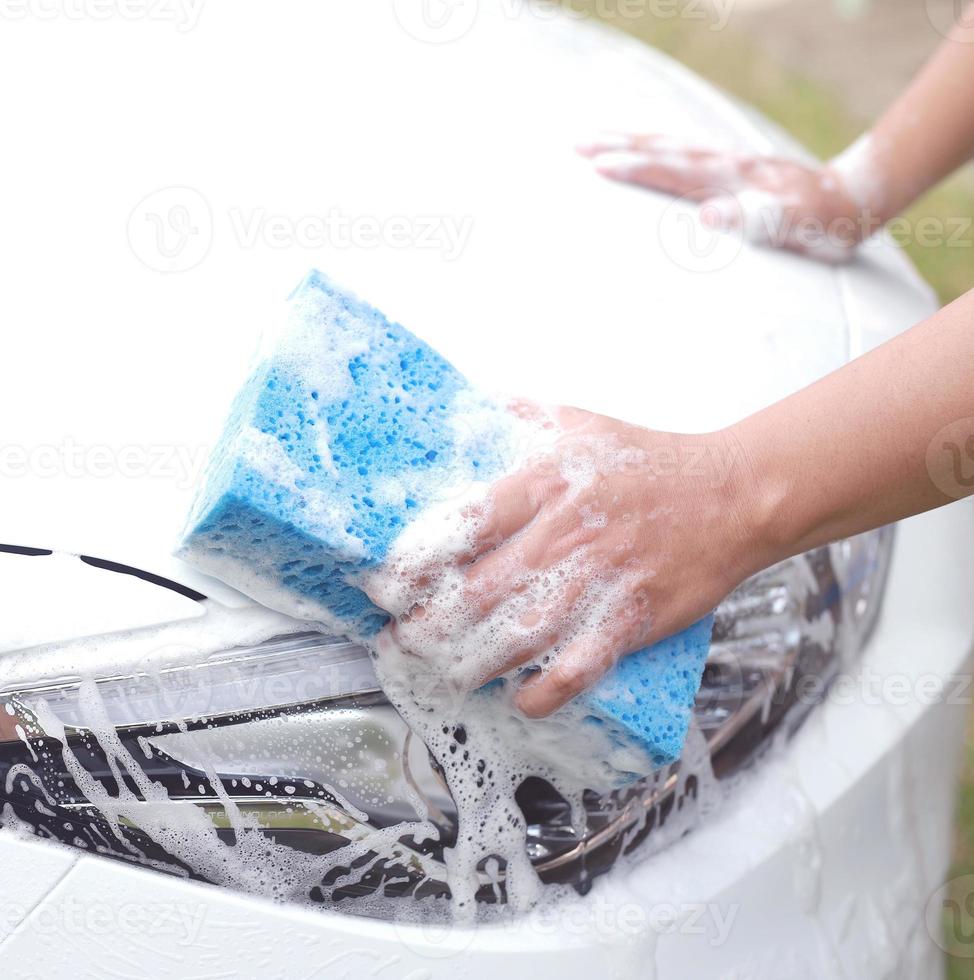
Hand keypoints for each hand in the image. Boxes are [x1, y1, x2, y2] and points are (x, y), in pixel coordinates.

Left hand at [365, 405, 760, 717]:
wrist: (734, 494)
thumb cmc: (643, 460)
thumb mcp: (573, 422)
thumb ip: (510, 420)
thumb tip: (451, 412)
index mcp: (544, 482)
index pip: (462, 524)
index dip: (414, 563)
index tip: (385, 584)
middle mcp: (567, 533)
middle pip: (478, 591)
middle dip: (428, 624)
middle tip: (404, 636)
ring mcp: (601, 579)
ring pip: (518, 636)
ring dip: (470, 662)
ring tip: (444, 669)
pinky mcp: (634, 618)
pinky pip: (578, 667)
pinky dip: (542, 690)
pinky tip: (518, 695)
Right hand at [577, 133, 871, 262]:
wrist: (852, 198)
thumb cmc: (822, 223)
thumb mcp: (795, 226)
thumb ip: (754, 219)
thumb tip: (706, 216)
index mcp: (732, 177)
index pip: (674, 170)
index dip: (635, 168)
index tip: (597, 166)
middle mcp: (724, 163)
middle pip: (663, 148)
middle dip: (618, 146)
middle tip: (575, 143)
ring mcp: (726, 162)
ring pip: (669, 145)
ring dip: (630, 142)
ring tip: (594, 140)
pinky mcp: (729, 168)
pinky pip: (681, 151)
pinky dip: (654, 146)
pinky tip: (642, 149)